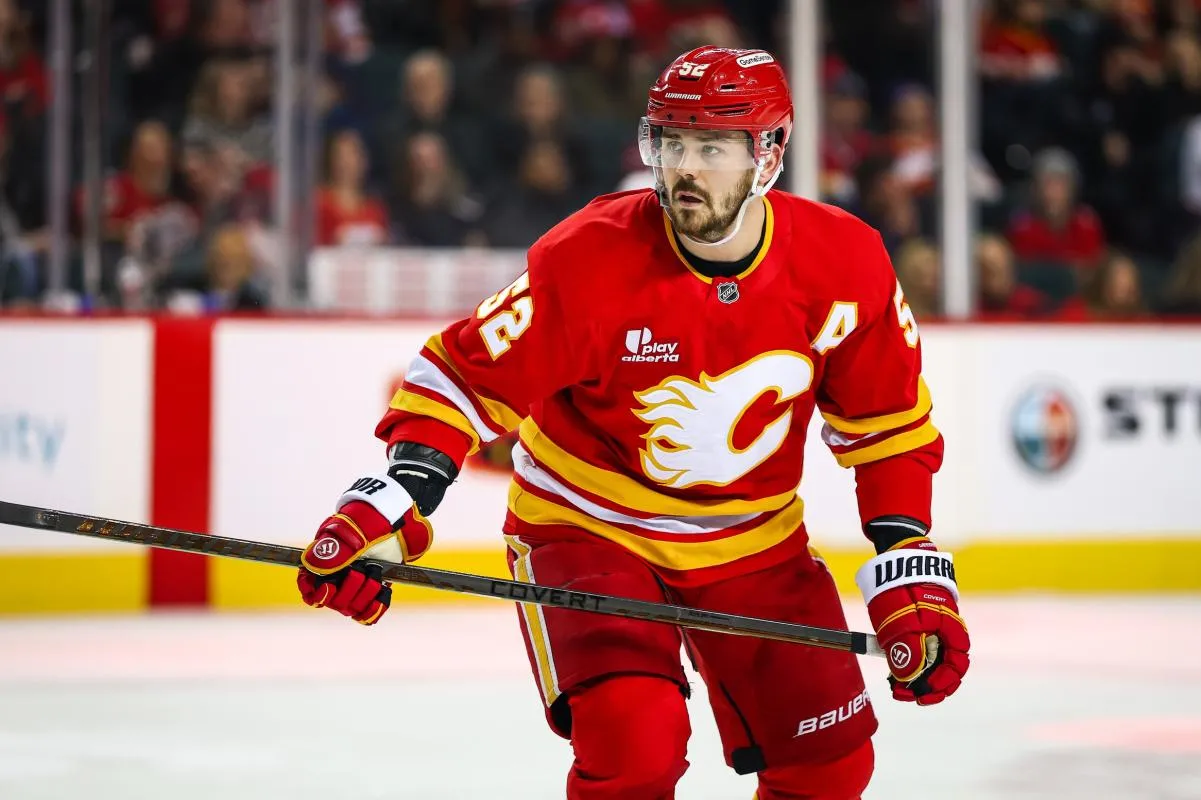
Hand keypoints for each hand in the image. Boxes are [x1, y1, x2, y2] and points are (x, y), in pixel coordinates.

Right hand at [297, 471, 433, 625]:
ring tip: (374, 575)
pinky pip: (369, 611)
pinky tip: (381, 595)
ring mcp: (358, 580)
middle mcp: (340, 572)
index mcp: (326, 558)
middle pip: (333, 600)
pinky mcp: (377, 586)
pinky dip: (374, 608)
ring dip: (364, 595)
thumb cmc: (374, 519)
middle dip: (347, 591)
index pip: (308, 585)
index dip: (315, 593)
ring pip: (351, 607)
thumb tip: (310, 567)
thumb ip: (333, 551)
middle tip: (360, 572)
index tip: (328, 589)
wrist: (402, 516)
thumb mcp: (352, 532)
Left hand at [856, 537, 968, 704]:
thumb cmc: (903, 587)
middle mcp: (946, 631)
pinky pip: (918, 646)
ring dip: (916, 674)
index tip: (920, 696)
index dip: (941, 685)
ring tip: (896, 685)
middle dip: (926, 684)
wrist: (898, 556)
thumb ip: (908, 651)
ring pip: (929, 658)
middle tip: (904, 695)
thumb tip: (909, 679)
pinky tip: (894, 667)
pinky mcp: (918, 622)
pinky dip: (908, 659)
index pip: (956, 667)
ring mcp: (933, 626)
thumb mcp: (904, 621)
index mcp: (952, 631)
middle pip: (943, 666)